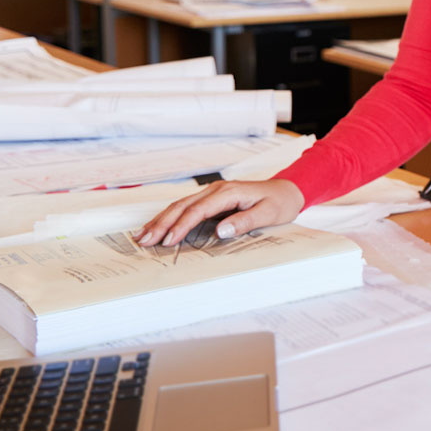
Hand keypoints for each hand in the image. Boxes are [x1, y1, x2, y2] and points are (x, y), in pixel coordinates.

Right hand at [135, 179, 305, 246]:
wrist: (288, 190)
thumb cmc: (280, 202)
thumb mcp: (269, 214)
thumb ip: (244, 222)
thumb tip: (220, 231)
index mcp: (229, 192)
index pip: (198, 210)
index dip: (181, 226)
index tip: (169, 241)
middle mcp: (216, 190)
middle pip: (182, 206)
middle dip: (162, 224)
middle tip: (144, 241)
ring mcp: (213, 193)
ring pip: (180, 205)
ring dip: (161, 220)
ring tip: (143, 235)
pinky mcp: (212, 199)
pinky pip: (187, 207)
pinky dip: (170, 217)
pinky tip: (159, 226)